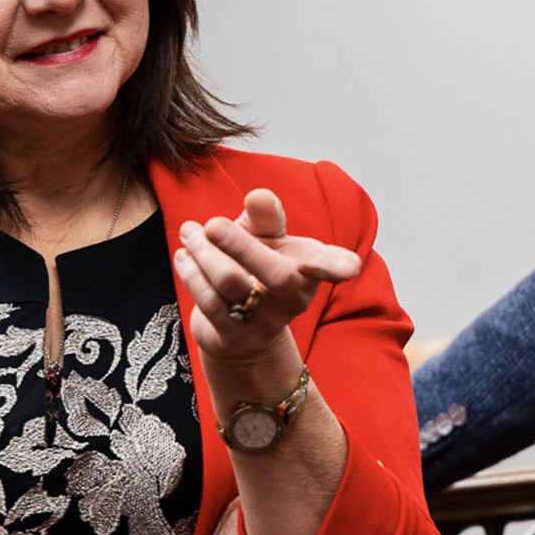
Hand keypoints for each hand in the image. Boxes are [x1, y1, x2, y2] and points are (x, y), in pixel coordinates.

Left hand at [173, 188, 361, 361]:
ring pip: (231, 283)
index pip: (327, 265)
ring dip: (203, 252)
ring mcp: (265, 323)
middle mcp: (292, 299)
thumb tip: (259, 196)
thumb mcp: (265, 238)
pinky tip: (184, 256)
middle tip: (212, 223)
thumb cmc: (256, 268)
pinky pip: (209, 303)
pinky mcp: (234, 338)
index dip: (338, 265)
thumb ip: (265, 217)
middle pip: (274, 274)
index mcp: (308, 269)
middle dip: (241, 245)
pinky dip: (191, 273)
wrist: (239, 329)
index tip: (350, 267)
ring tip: (189, 231)